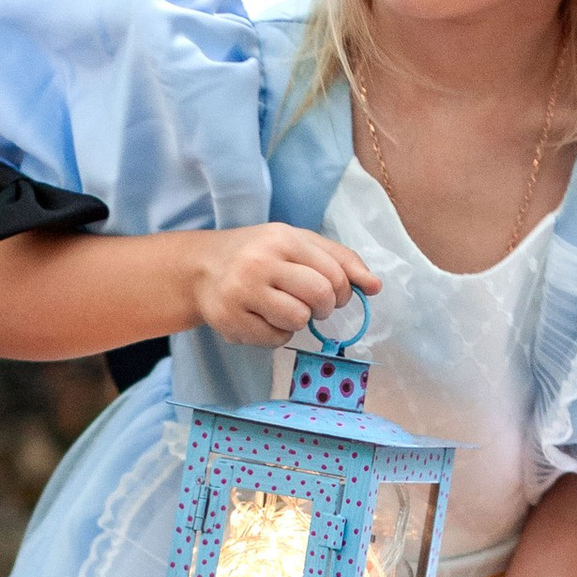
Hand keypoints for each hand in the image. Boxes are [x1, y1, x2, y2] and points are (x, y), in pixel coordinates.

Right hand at [182, 226, 379, 346]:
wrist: (201, 268)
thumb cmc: (259, 254)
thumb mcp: (297, 243)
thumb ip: (339, 259)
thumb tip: (376, 287)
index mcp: (282, 238)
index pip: (335, 273)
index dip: (344, 290)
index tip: (335, 293)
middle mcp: (260, 262)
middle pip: (320, 296)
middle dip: (325, 307)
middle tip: (313, 304)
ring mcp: (242, 292)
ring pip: (298, 320)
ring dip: (299, 320)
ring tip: (283, 308)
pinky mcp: (230, 319)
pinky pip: (275, 339)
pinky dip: (277, 333)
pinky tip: (263, 318)